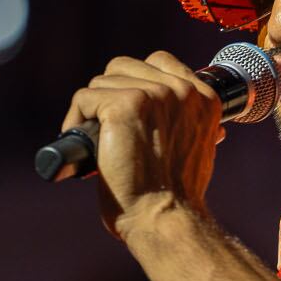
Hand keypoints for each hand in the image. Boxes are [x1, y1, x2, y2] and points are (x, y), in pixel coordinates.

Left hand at [62, 52, 222, 238]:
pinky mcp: (124, 105)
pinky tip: (86, 146)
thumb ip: (185, 120)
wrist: (165, 218)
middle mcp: (182, 90)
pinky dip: (75, 121)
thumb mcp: (195, 147)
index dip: (137, 83)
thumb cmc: (176, 195)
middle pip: (124, 67)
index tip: (130, 114)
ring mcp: (153, 95)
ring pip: (102, 82)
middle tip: (109, 131)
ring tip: (97, 143)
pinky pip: (85, 97)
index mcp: (204, 97)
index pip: (160, 62)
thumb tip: (170, 114)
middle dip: (110, 96)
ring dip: (93, 111)